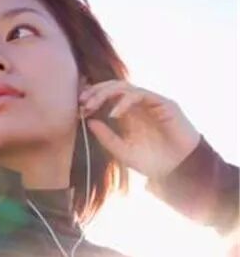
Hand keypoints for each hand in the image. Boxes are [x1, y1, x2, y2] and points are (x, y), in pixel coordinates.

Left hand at [79, 79, 200, 179]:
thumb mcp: (123, 151)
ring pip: (125, 87)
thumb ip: (106, 137)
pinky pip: (140, 94)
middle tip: (82, 103)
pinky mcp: (163, 103)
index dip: (91, 98)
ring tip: (92, 105)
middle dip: (95, 92)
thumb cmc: (152, 162)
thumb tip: (89, 122)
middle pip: (113, 87)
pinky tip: (113, 114)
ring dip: (105, 93)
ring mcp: (151, 102)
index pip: (106, 96)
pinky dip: (124, 101)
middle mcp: (138, 105)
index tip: (78, 108)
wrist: (179, 169)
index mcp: (127, 114)